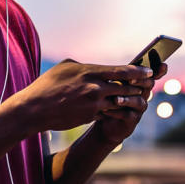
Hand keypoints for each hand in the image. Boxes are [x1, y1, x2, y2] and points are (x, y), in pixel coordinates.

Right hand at [8, 59, 152, 132]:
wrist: (34, 110)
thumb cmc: (47, 85)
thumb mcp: (65, 68)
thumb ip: (83, 66)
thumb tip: (94, 67)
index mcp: (90, 72)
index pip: (121, 71)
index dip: (138, 72)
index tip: (149, 71)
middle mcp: (94, 88)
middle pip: (126, 87)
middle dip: (139, 86)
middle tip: (150, 84)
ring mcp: (93, 104)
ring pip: (120, 102)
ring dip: (130, 100)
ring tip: (139, 98)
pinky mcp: (90, 117)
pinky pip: (108, 113)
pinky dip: (116, 111)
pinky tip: (121, 110)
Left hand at [93, 61, 167, 145]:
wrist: (105, 122)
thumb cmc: (108, 99)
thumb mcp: (111, 84)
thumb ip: (118, 75)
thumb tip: (112, 66)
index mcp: (139, 82)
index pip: (152, 74)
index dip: (159, 70)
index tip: (163, 65)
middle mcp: (142, 94)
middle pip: (148, 84)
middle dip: (140, 81)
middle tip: (130, 80)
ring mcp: (139, 108)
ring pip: (138, 101)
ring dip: (127, 99)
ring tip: (115, 99)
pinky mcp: (132, 120)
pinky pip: (128, 115)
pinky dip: (117, 112)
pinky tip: (106, 110)